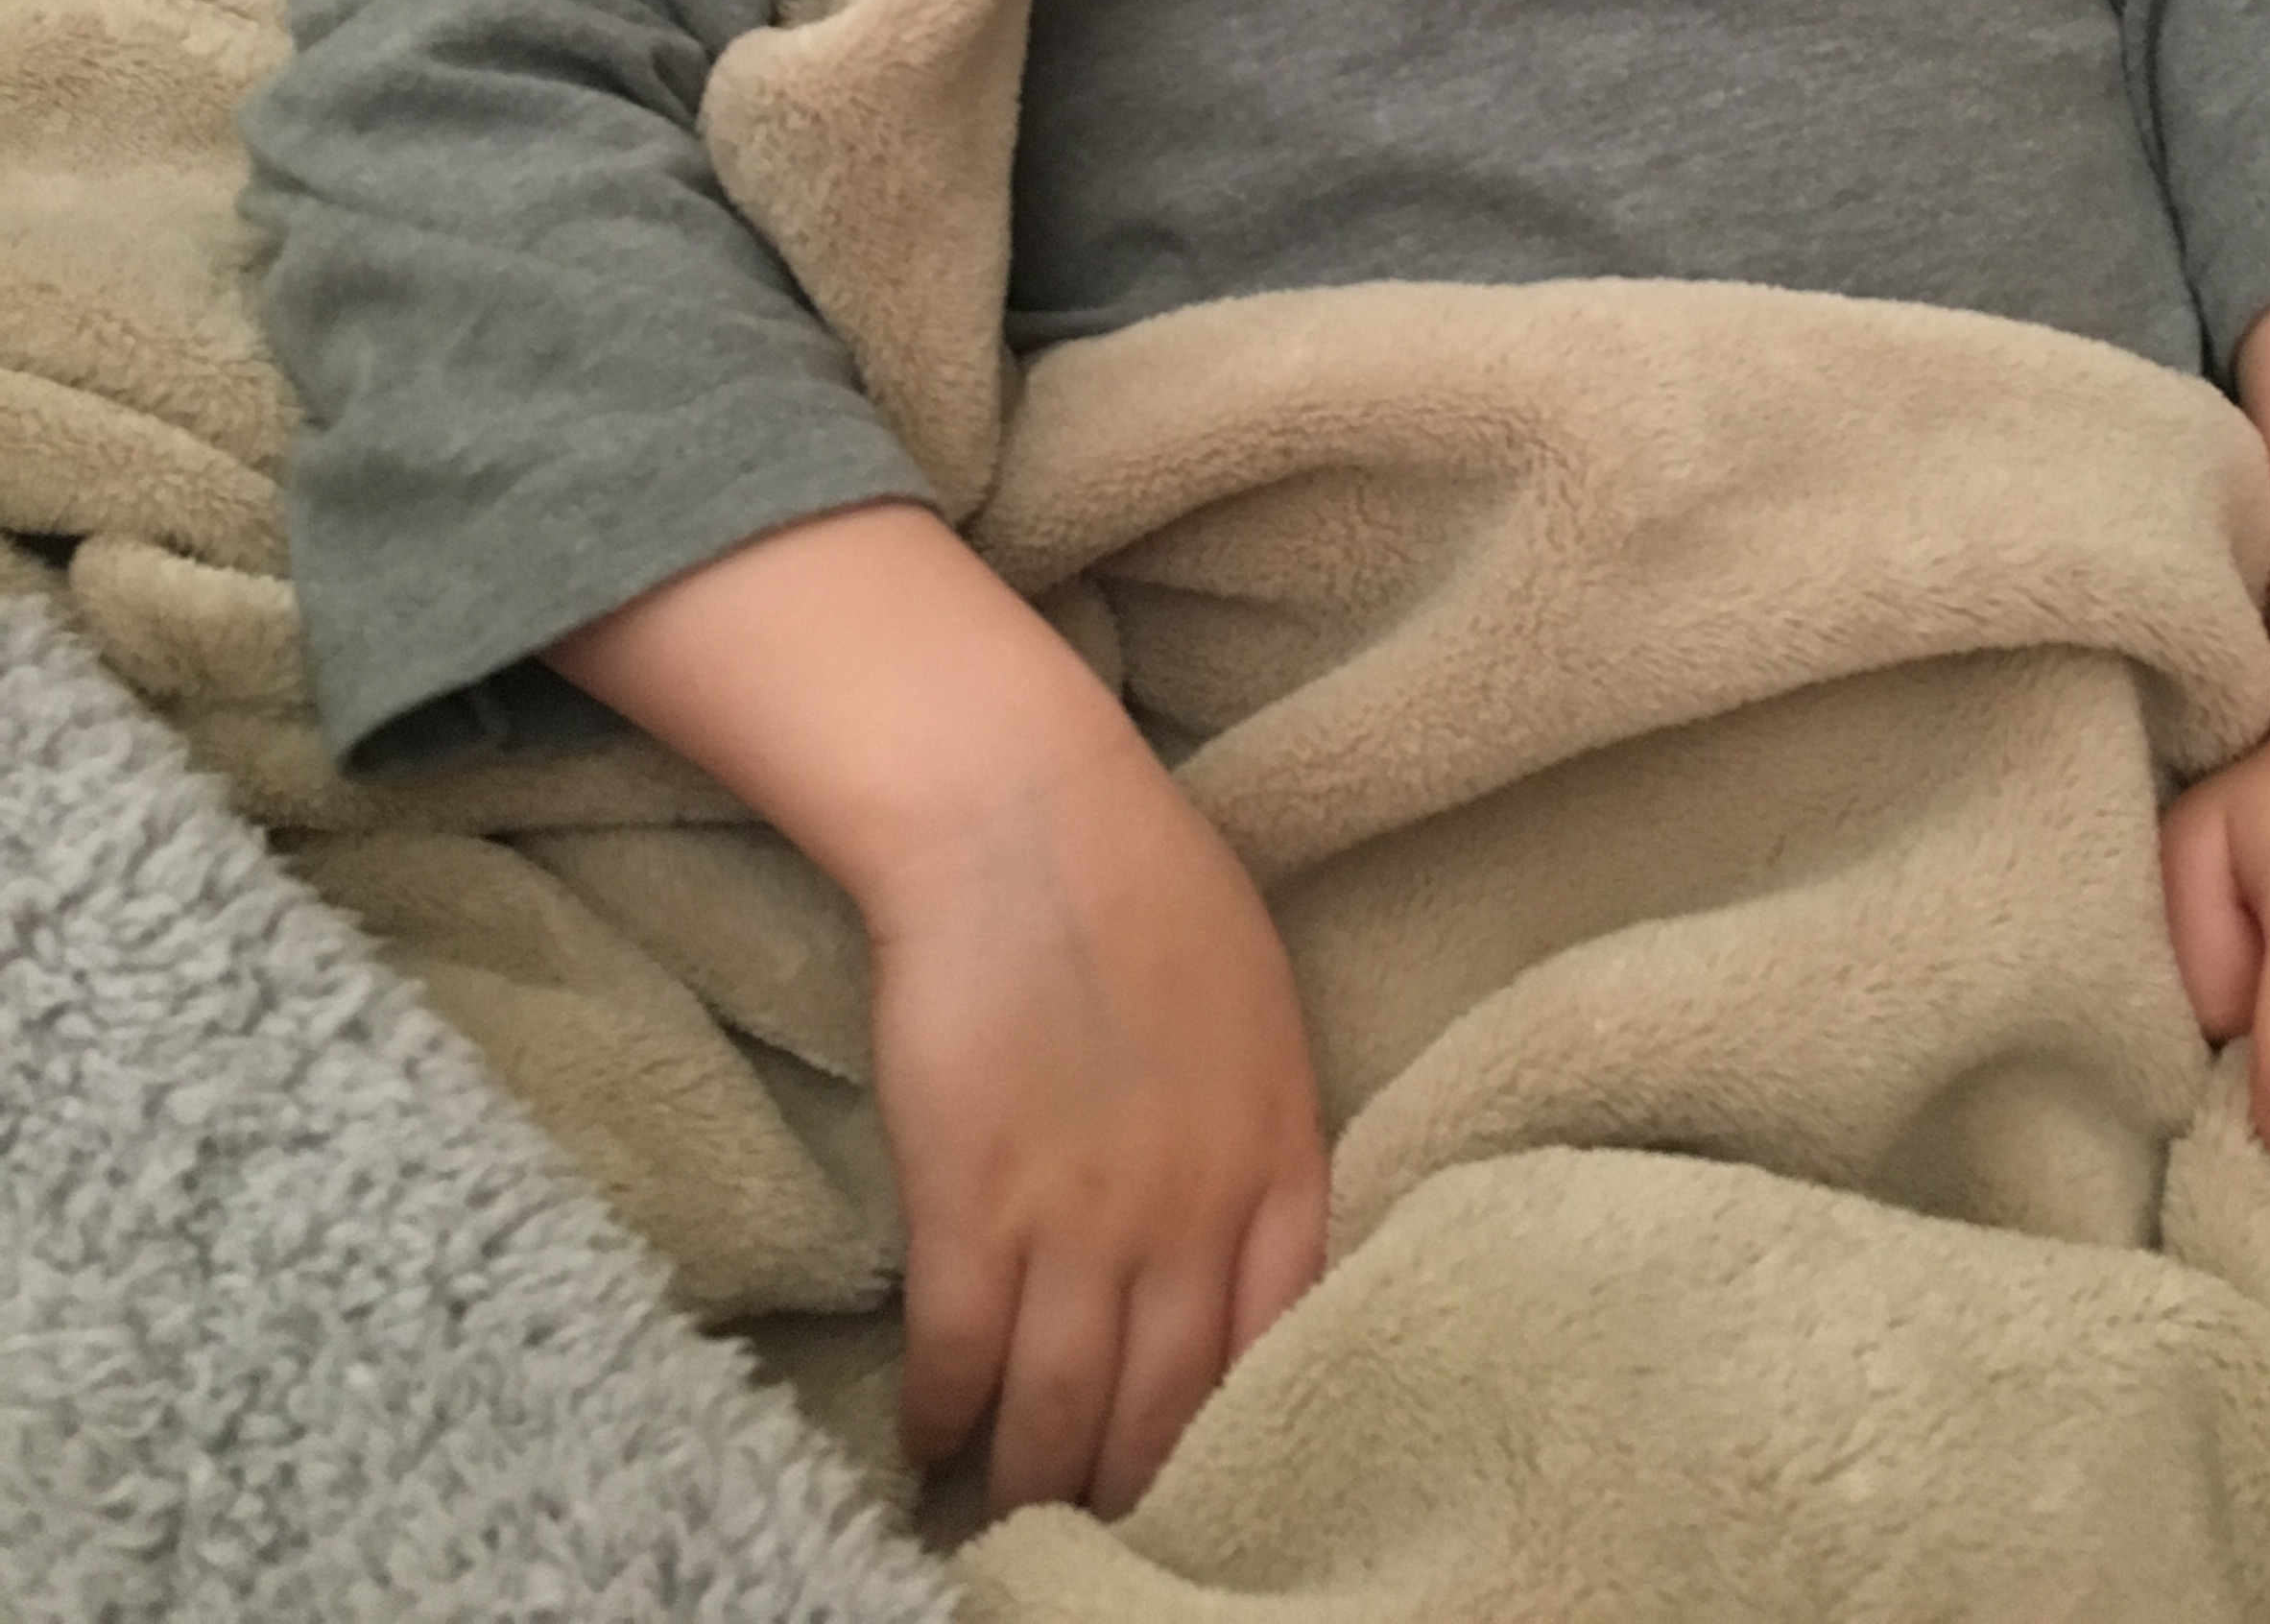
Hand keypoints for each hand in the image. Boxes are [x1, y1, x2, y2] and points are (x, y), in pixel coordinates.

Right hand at [543, 502, 1326, 1518]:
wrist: (1024, 814)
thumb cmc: (1145, 878)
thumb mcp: (1255, 1002)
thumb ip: (1258, 1121)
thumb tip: (1244, 1224)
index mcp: (1276, 1153)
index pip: (1277, 1342)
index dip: (1236, 1423)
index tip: (1204, 1465)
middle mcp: (1191, 1213)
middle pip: (1167, 1405)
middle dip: (1130, 1481)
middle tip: (1097, 1521)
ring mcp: (1081, 1221)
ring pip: (1060, 1411)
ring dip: (1030, 1476)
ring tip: (1006, 1509)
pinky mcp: (970, 1207)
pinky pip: (958, 1358)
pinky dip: (939, 1413)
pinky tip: (927, 1435)